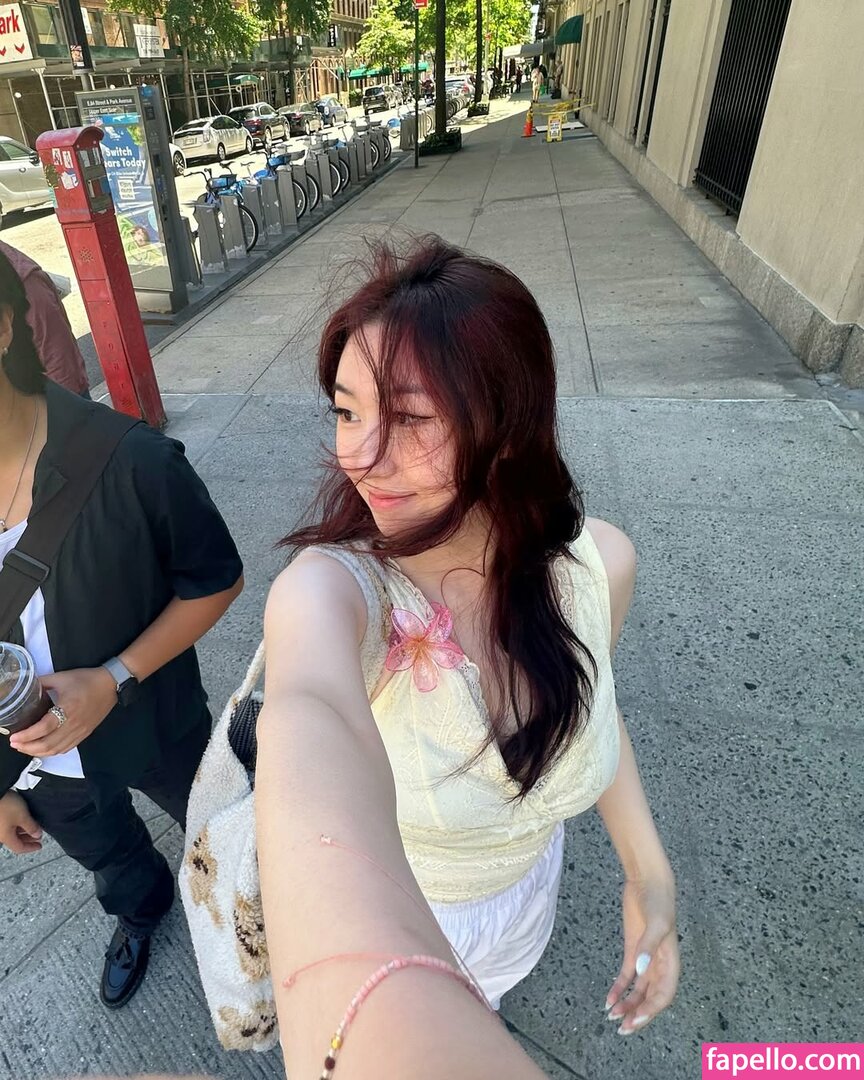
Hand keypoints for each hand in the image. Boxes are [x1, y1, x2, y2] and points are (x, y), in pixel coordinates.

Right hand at [0, 791, 42, 853]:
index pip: (19, 848)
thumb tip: (37, 835)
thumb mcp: (23, 817)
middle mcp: (0, 834)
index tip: (39, 845)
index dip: (31, 848)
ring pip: (12, 832)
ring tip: (33, 826)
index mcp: (5, 837)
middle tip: (38, 835)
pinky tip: (24, 818)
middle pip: (15, 841)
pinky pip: (9, 825)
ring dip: (23, 831)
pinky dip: (18, 824)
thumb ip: (31, 827)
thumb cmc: (5, 805)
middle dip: (28, 839)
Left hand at [9, 667, 117, 757]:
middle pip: (48, 744)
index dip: (27, 736)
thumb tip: (26, 687)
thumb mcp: (61, 677)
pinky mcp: (85, 734)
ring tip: (26, 748)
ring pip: (56, 750)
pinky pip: (66, 749)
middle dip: (28, 747)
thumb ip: (42, 683)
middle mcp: (74, 723)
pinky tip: (43, 749)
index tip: (13, 737)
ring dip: (38, 752)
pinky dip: (52, 752)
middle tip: (15, 744)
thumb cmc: (86, 679)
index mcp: (67, 708)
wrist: (111, 684)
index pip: (44, 728)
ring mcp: (81, 731)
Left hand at [605, 874, 678, 1034]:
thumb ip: (648, 947)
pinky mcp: (633, 950)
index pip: (664, 995)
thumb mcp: (657, 922)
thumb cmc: (658, 901)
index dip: (652, 1010)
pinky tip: (608, 999)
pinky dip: (618, 989)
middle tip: (623, 1028)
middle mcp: (659, 965)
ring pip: (638, 991)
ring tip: (612, 1016)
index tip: (637, 1019)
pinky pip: (626, 977)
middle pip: (651, 998)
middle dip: (638, 1014)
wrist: (647, 881)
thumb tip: (641, 971)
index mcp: (671, 962)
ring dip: (627, 1005)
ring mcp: (645, 958)